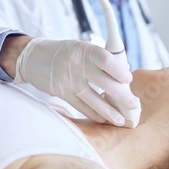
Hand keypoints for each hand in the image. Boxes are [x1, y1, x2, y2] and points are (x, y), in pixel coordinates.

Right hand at [3, 37, 138, 125]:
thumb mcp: (81, 48)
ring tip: (121, 120)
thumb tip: (124, 74)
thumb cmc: (65, 53)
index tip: (129, 80)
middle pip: (104, 82)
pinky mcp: (61, 93)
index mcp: (85, 50)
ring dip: (109, 112)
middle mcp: (76, 64)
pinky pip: (81, 106)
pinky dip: (93, 114)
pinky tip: (104, 119)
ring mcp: (68, 80)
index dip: (119, 71)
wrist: (34, 57)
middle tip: (133, 104)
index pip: (106, 59)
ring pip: (93, 99)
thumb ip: (100, 60)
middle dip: (122, 96)